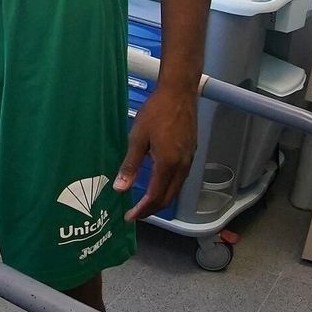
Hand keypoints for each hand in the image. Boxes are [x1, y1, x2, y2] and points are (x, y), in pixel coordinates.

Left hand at [113, 85, 197, 220]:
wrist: (179, 93)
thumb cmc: (156, 112)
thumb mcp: (137, 138)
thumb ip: (130, 165)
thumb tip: (120, 189)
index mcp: (168, 165)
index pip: (155, 197)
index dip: (142, 211)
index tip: (130, 217)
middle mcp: (182, 167)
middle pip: (168, 198)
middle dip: (152, 209)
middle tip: (136, 213)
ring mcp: (189, 160)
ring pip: (176, 189)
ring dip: (161, 199)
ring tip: (145, 201)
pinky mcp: (191, 153)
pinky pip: (181, 178)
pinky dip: (169, 187)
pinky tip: (158, 182)